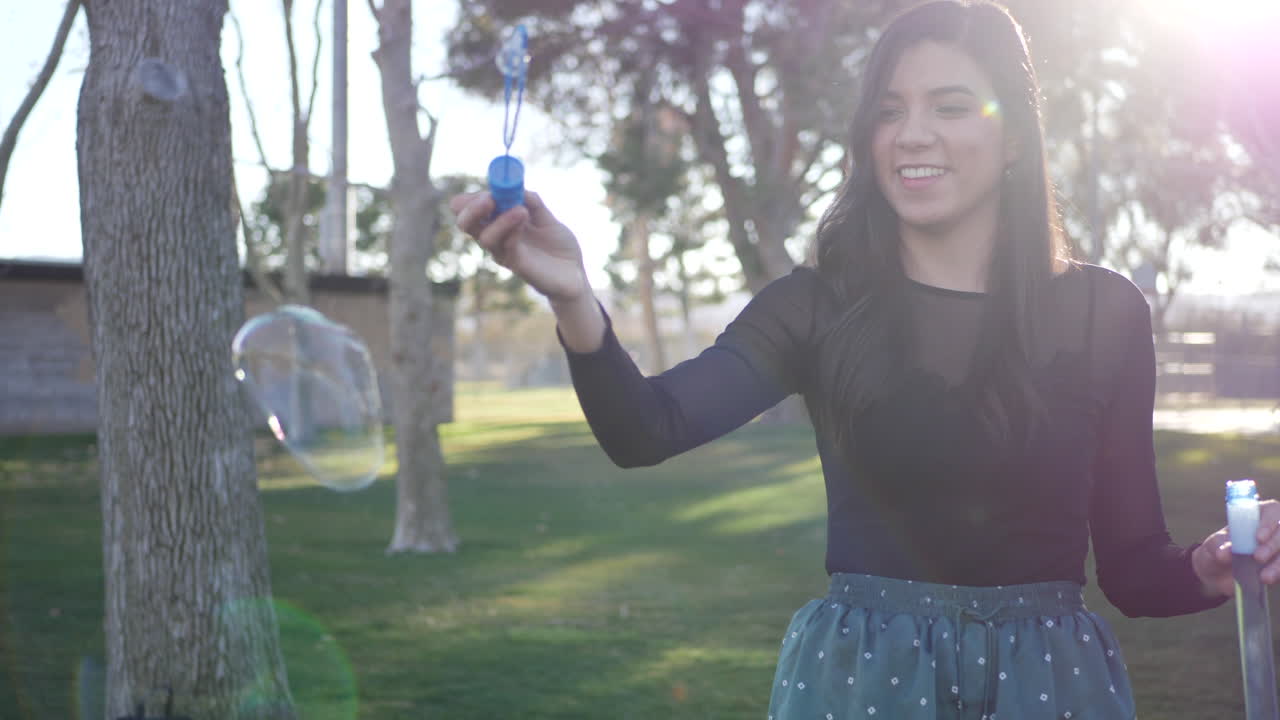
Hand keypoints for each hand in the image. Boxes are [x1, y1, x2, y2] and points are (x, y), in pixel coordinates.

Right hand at [449, 190, 589, 305]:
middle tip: (488, 198)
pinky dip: (513, 230)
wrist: (574, 273)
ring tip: (521, 210)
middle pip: (466, 225)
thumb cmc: (557, 246)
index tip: (486, 189)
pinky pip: (507, 248)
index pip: (471, 211)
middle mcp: (496, 239)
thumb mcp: (546, 218)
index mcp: (498, 224)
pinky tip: (524, 218)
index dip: (472, 199)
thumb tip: (518, 187)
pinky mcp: (518, 265)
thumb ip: (533, 203)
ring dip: (500, 220)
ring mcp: (505, 253)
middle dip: (472, 209)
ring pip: (485, 238)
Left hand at [1192, 498, 1279, 597]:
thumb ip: (1218, 545)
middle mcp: (1272, 530)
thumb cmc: (1217, 549)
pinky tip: (1268, 579)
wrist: (1216, 572)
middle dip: (1273, 545)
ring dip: (1278, 564)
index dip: (1268, 524)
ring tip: (1264, 577)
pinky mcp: (1279, 566)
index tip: (1258, 538)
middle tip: (1258, 557)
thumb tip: (1223, 553)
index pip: (1272, 512)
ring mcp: (1278, 548)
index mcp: (1257, 515)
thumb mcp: (1213, 544)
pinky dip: (1279, 574)